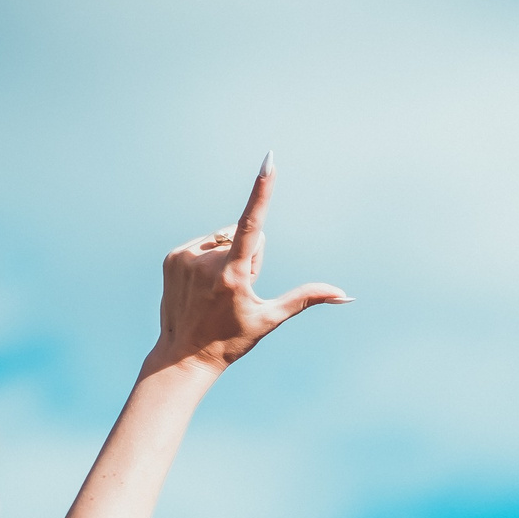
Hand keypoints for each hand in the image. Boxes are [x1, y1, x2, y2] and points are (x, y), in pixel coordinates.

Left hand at [146, 154, 350, 376]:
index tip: (269, 161)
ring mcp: (186, 257)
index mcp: (233, 275)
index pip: (253, 225)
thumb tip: (346, 295)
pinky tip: (202, 285)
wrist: (184, 356)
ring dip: (227, 257)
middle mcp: (207, 261)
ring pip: (222, 240)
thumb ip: (307, 299)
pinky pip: (202, 245)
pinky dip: (208, 259)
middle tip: (237, 291)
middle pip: (245, 237)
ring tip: (217, 291)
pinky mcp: (172, 257)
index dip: (263, 191)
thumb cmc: (232, 340)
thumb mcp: (270, 318)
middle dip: (250, 256)